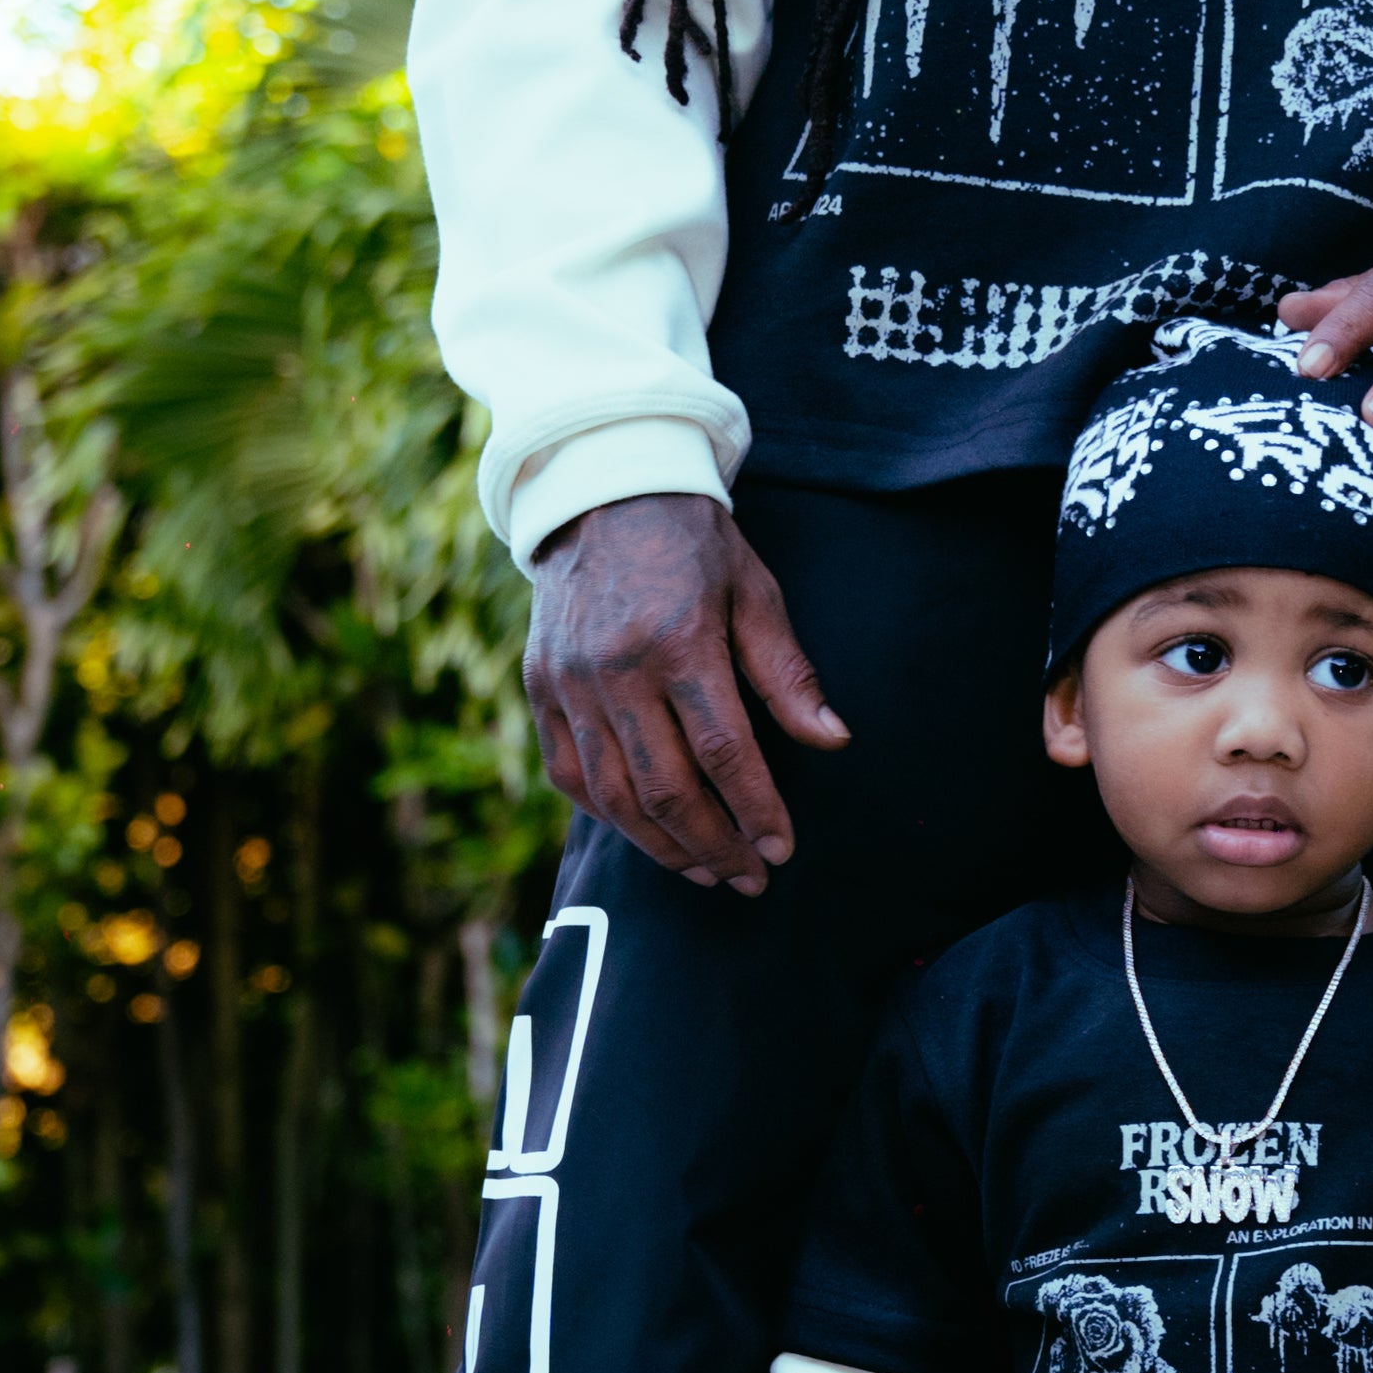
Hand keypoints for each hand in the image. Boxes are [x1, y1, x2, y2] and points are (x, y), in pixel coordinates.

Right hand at [525, 492, 846, 896]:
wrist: (602, 493)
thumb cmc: (694, 546)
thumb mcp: (755, 592)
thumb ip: (788, 673)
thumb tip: (832, 740)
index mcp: (678, 642)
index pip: (724, 752)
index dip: (756, 810)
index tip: (782, 849)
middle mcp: (615, 670)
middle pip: (667, 789)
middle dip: (715, 846)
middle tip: (751, 879)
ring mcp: (569, 683)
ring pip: (615, 796)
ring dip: (664, 847)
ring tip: (706, 871)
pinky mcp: (540, 688)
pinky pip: (570, 774)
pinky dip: (608, 816)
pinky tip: (647, 835)